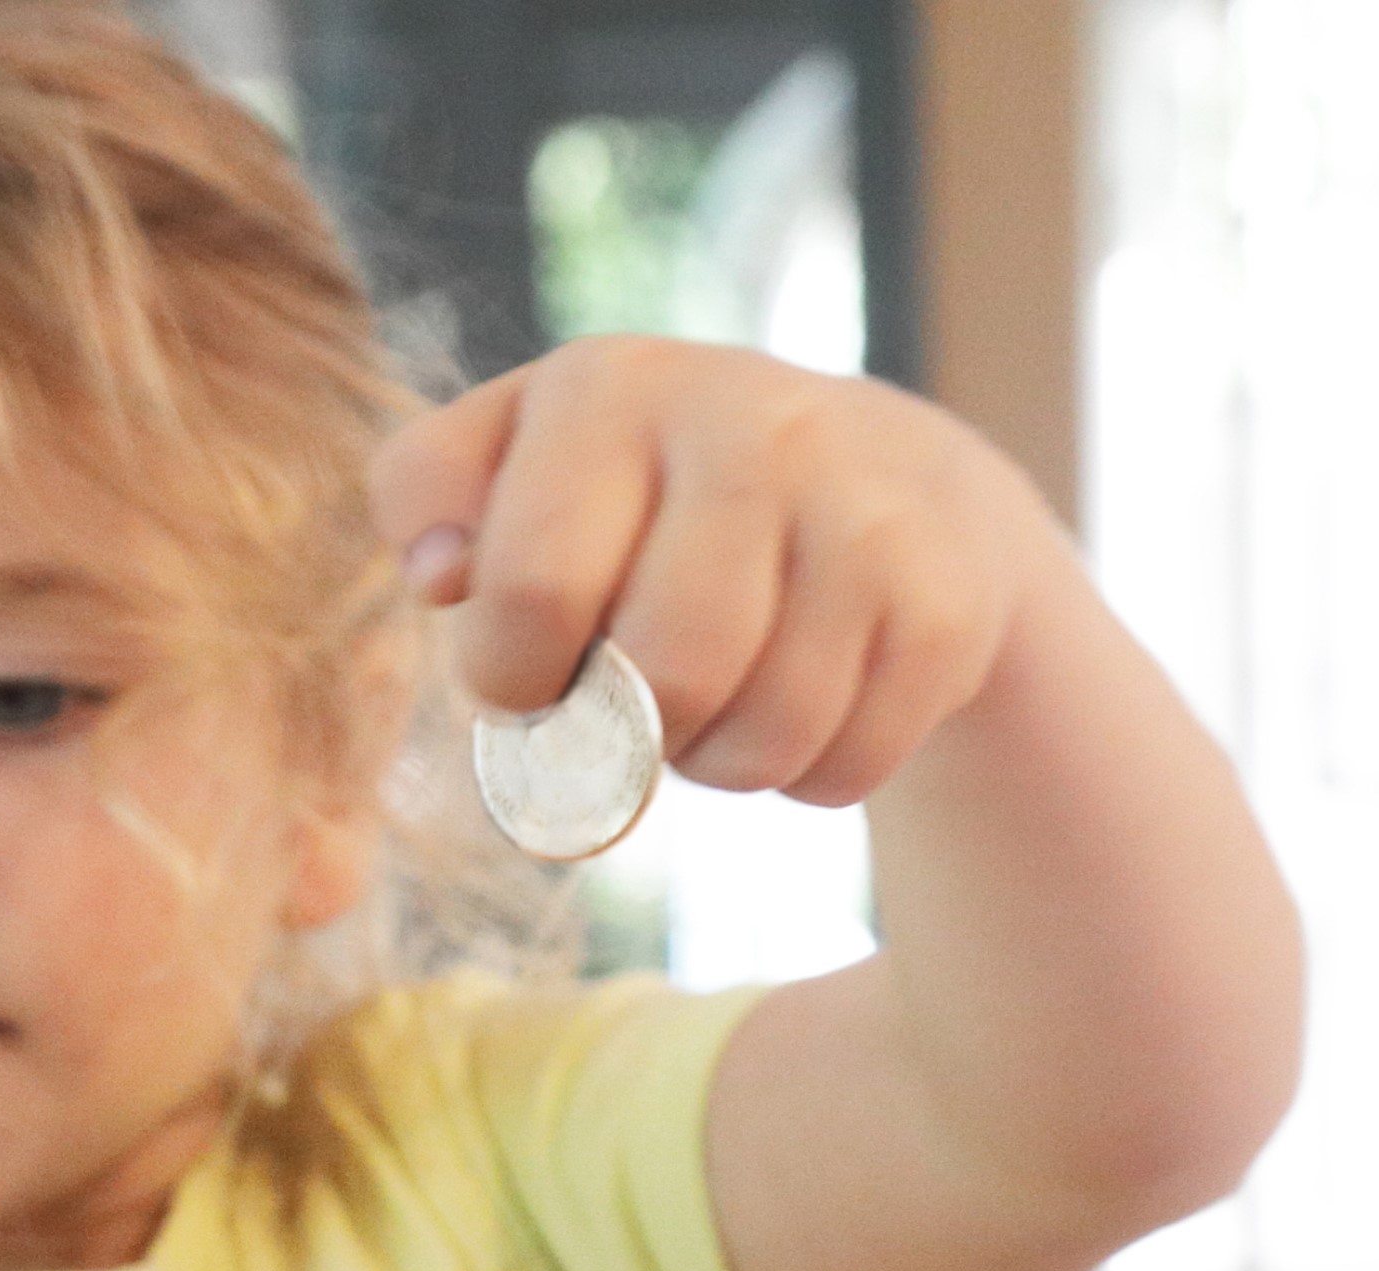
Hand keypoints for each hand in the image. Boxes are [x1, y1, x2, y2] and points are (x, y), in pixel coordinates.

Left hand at [369, 337, 1060, 806]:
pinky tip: (805, 701)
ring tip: (713, 701)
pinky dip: (806, 775)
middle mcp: (752, 421)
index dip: (513, 678)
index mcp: (612, 388)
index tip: (529, 673)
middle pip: (665, 675)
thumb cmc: (645, 495)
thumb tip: (437, 571)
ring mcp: (867, 505)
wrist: (883, 478)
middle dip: (624, 731)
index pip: (530, 592)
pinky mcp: (950, 595)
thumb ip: (428, 494)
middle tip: (627, 700)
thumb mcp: (517, 459)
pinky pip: (845, 763)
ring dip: (715, 762)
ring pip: (760, 736)